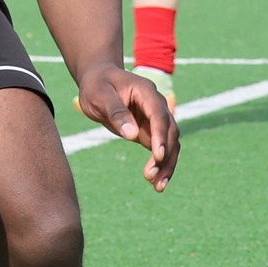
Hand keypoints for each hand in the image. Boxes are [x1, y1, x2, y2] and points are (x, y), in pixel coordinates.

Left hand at [75, 63, 178, 191]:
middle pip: (170, 132)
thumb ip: (116, 112)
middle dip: (164, 155)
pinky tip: (156, 182)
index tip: (158, 156)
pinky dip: (161, 165)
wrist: (98, 80)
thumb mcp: (100, 95)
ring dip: (166, 164)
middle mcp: (157, 106)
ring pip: (170, 143)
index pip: (159, 116)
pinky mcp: (150, 131)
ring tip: (157, 186)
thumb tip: (132, 135)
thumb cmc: (97, 85)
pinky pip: (161, 149)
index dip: (161, 136)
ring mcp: (155, 119)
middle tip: (151, 177)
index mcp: (146, 92)